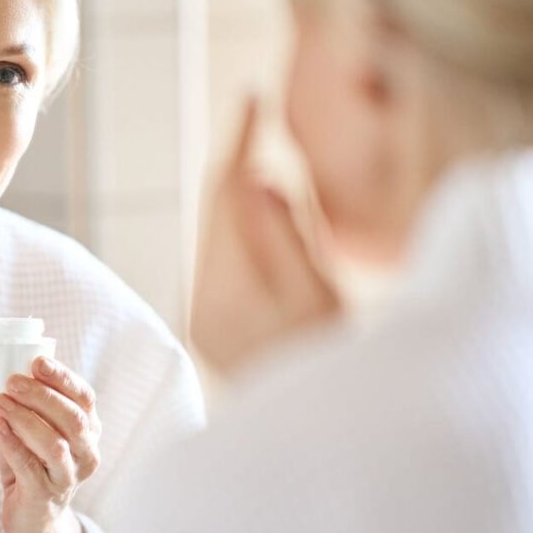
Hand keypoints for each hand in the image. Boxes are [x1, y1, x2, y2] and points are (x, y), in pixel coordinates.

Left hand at [0, 356, 99, 532]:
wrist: (35, 520)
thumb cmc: (35, 465)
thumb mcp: (39, 432)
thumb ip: (30, 408)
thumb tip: (6, 377)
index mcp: (89, 430)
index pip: (85, 397)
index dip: (63, 377)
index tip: (38, 361)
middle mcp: (87, 453)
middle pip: (73, 418)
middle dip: (42, 395)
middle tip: (12, 381)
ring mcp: (69, 477)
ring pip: (55, 443)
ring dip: (25, 419)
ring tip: (0, 403)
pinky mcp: (46, 495)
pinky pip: (30, 466)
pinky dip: (11, 443)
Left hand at [189, 97, 339, 374]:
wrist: (316, 436)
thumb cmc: (330, 366)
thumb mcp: (317, 296)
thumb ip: (283, 236)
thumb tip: (253, 177)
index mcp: (224, 293)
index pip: (225, 199)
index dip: (238, 143)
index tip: (250, 96)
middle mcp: (202, 303)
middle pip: (215, 215)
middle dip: (236, 166)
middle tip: (254, 116)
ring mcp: (204, 316)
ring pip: (218, 236)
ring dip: (239, 198)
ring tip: (258, 154)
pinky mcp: (213, 325)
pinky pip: (223, 260)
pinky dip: (241, 231)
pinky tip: (261, 214)